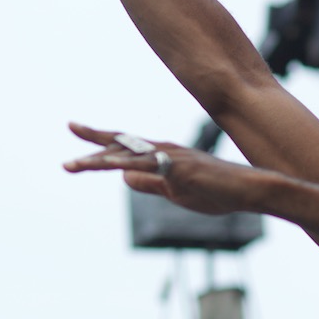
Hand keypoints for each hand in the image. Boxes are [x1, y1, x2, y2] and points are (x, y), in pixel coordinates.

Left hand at [63, 122, 266, 214]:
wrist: (248, 191)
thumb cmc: (216, 191)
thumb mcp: (174, 192)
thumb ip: (149, 184)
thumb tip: (123, 178)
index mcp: (162, 154)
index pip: (126, 146)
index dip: (101, 140)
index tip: (78, 129)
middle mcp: (163, 149)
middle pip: (122, 143)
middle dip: (94, 140)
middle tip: (70, 126)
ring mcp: (170, 156)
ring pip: (127, 155)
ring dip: (98, 160)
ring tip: (72, 165)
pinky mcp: (178, 167)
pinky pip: (144, 167)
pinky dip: (122, 167)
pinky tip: (106, 169)